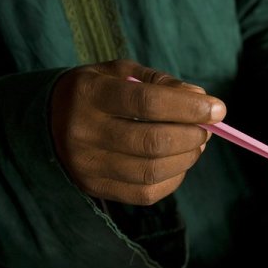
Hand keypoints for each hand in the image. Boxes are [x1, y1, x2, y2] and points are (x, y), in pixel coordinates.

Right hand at [50, 59, 225, 204]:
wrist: (49, 122)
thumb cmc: (97, 92)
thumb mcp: (122, 74)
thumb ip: (162, 83)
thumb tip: (201, 98)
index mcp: (89, 94)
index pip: (146, 102)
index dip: (189, 107)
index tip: (218, 109)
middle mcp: (83, 132)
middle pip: (152, 143)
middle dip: (192, 136)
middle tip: (207, 128)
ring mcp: (87, 165)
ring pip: (152, 172)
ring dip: (187, 159)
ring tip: (196, 144)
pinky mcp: (95, 188)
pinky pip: (146, 193)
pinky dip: (173, 179)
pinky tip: (178, 162)